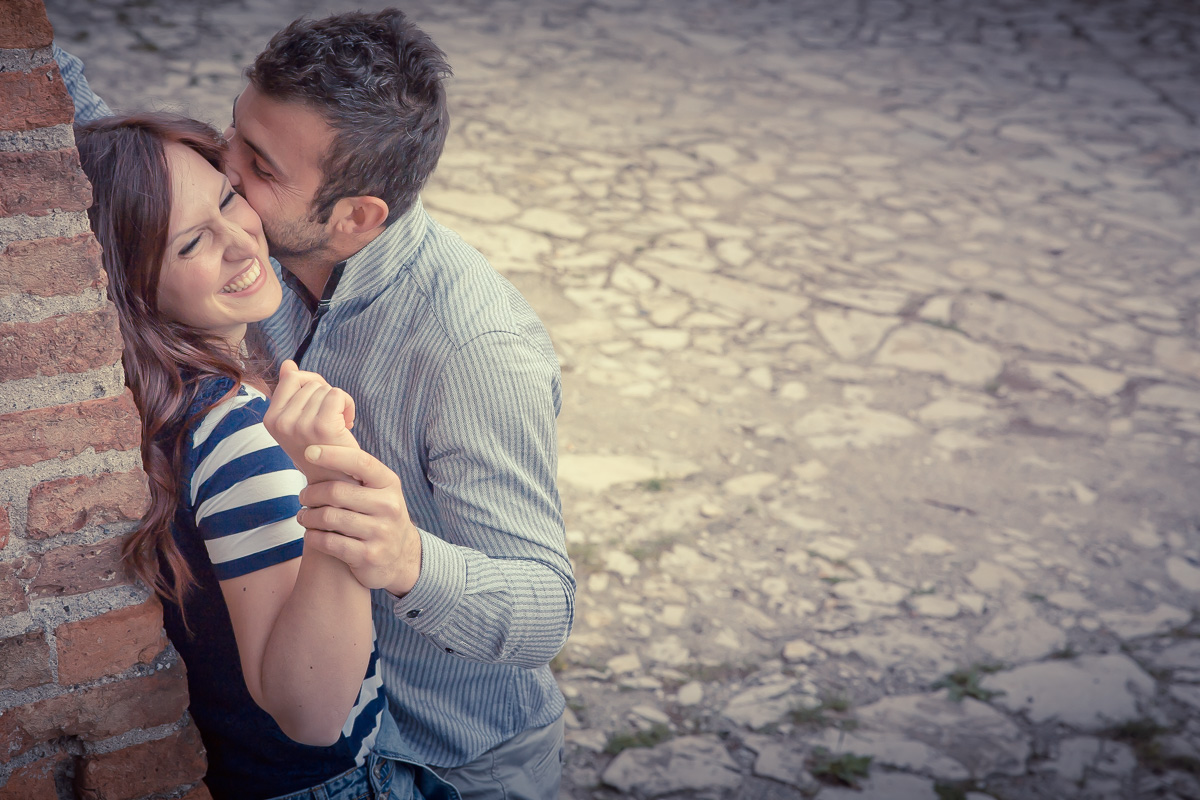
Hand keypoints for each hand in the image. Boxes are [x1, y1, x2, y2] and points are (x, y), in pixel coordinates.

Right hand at [264, 361, 357, 482]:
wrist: (337, 482)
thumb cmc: (321, 449)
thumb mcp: (300, 421)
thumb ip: (292, 392)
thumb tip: (288, 364)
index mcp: (271, 419)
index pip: (292, 377)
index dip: (312, 387)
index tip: (318, 408)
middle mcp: (281, 422)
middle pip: (312, 382)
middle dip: (325, 397)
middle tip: (329, 423)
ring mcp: (300, 425)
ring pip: (326, 388)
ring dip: (339, 403)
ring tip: (337, 427)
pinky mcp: (322, 426)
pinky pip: (338, 394)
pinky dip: (349, 405)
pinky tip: (348, 424)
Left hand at [297, 444, 421, 595]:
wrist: (401, 557)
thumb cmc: (379, 515)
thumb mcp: (379, 491)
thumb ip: (356, 474)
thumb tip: (319, 447)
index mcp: (389, 484)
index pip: (360, 462)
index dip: (333, 455)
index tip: (309, 452)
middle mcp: (388, 506)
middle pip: (336, 492)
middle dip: (311, 493)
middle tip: (302, 497)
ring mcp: (380, 532)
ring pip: (329, 518)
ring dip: (307, 517)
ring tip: (304, 516)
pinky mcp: (368, 556)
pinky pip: (329, 543)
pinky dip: (313, 537)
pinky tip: (311, 534)